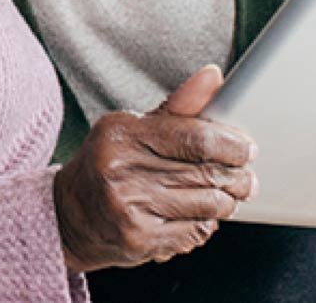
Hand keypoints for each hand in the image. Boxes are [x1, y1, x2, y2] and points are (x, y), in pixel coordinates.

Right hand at [52, 65, 256, 271]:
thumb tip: (213, 75)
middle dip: (238, 177)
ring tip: (224, 196)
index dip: (231, 145)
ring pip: (208, 206)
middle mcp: (122, 171)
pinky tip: (196, 216)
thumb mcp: (134, 128)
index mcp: (122, 134)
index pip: (195, 138)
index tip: (246, 148)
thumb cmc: (109, 164)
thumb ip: (178, 106)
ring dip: (226, 203)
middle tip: (245, 177)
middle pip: (207, 173)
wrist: (70, 214)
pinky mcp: (139, 240)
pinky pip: (195, 232)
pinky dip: (206, 225)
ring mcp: (129, 209)